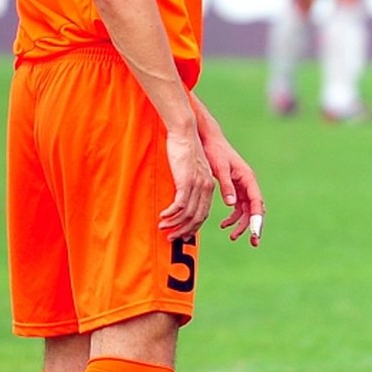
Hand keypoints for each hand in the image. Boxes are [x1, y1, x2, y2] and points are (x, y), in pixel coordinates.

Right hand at [161, 124, 216, 239]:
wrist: (185, 133)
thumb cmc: (184, 150)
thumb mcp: (189, 170)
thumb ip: (187, 184)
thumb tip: (179, 196)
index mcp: (208, 187)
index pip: (203, 214)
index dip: (192, 227)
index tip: (182, 235)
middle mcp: (205, 188)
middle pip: (197, 218)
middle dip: (184, 231)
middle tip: (172, 238)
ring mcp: (197, 185)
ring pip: (188, 214)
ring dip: (174, 224)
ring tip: (163, 228)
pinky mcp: (187, 181)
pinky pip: (180, 204)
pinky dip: (171, 214)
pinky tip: (163, 216)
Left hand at [200, 126, 266, 245]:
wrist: (208, 138)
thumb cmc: (215, 151)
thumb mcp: (219, 168)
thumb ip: (226, 186)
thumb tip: (231, 205)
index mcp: (248, 179)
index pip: (257, 203)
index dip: (257, 219)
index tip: (255, 233)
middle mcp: (248, 184)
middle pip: (256, 209)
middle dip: (254, 226)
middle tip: (253, 242)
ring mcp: (242, 187)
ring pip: (247, 210)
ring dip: (241, 224)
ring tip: (231, 236)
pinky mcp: (235, 188)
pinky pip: (238, 207)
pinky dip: (233, 217)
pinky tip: (223, 224)